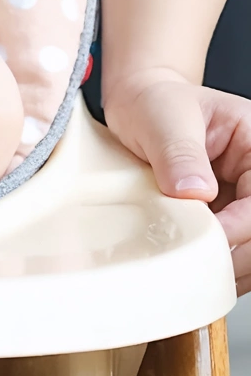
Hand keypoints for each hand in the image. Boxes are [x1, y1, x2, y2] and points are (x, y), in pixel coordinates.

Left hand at [103, 66, 250, 294]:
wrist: (135, 105)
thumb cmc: (152, 103)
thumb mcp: (163, 119)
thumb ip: (180, 153)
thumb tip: (196, 192)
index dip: (243, 223)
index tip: (213, 235)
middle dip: (242, 249)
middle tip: (209, 265)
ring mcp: (242, 193)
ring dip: (235, 261)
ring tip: (204, 271)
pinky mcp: (225, 211)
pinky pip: (235, 242)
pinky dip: (222, 259)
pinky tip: (202, 268)